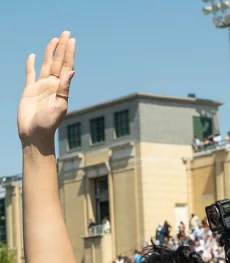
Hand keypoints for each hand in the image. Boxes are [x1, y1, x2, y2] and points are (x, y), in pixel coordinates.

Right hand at [18, 32, 75, 146]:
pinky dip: (31, 64)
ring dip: (50, 52)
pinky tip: (33, 56)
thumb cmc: (49, 123)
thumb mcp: (60, 106)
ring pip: (46, 65)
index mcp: (61, 88)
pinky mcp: (29, 90)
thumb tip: (71, 72)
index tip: (72, 40)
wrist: (35, 134)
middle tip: (66, 33)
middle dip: (62, 47)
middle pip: (58, 62)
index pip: (67, 66)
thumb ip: (64, 88)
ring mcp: (41, 87)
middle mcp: (53, 85)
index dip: (69, 52)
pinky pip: (30, 74)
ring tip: (54, 40)